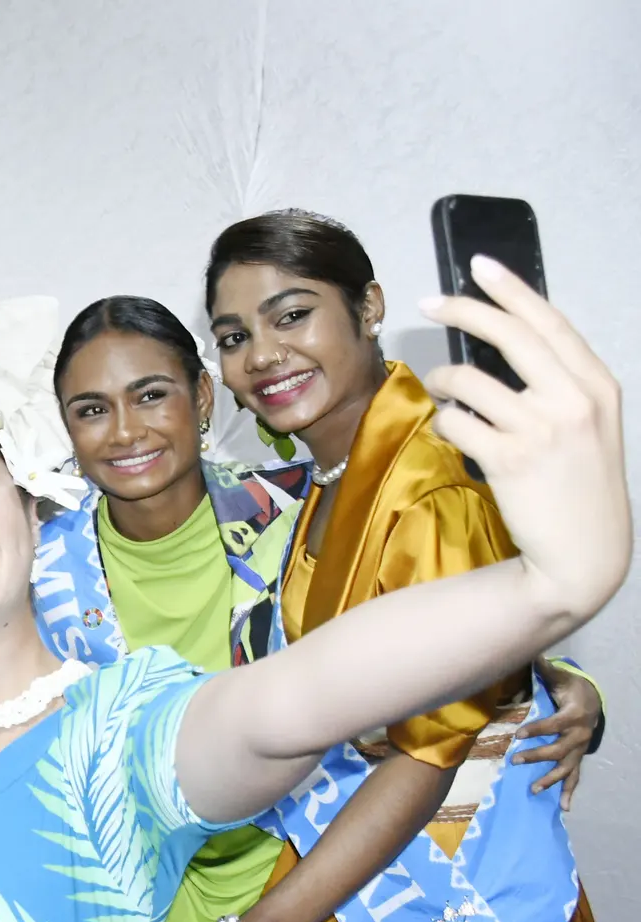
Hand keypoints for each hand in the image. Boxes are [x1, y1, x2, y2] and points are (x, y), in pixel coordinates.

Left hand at [421, 258, 630, 624]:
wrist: (584, 553)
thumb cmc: (579, 486)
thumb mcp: (588, 424)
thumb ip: (558, 383)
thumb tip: (505, 341)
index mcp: (597, 385)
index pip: (549, 322)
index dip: (512, 289)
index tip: (479, 265)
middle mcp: (574, 400)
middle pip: (509, 335)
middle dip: (463, 310)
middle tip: (428, 302)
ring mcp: (542, 429)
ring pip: (468, 380)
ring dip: (445, 382)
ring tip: (446, 394)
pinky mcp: (508, 458)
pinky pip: (455, 421)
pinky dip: (444, 423)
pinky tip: (453, 433)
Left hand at [514, 659, 600, 809]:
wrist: (592, 701)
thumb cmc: (571, 689)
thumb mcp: (560, 678)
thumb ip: (546, 670)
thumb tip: (532, 654)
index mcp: (574, 716)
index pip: (554, 724)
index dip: (537, 729)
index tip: (517, 734)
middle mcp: (579, 735)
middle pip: (558, 750)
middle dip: (537, 756)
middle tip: (515, 760)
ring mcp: (579, 749)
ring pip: (566, 767)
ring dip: (551, 779)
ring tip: (534, 790)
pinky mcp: (577, 757)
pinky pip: (575, 777)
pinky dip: (570, 792)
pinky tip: (565, 807)